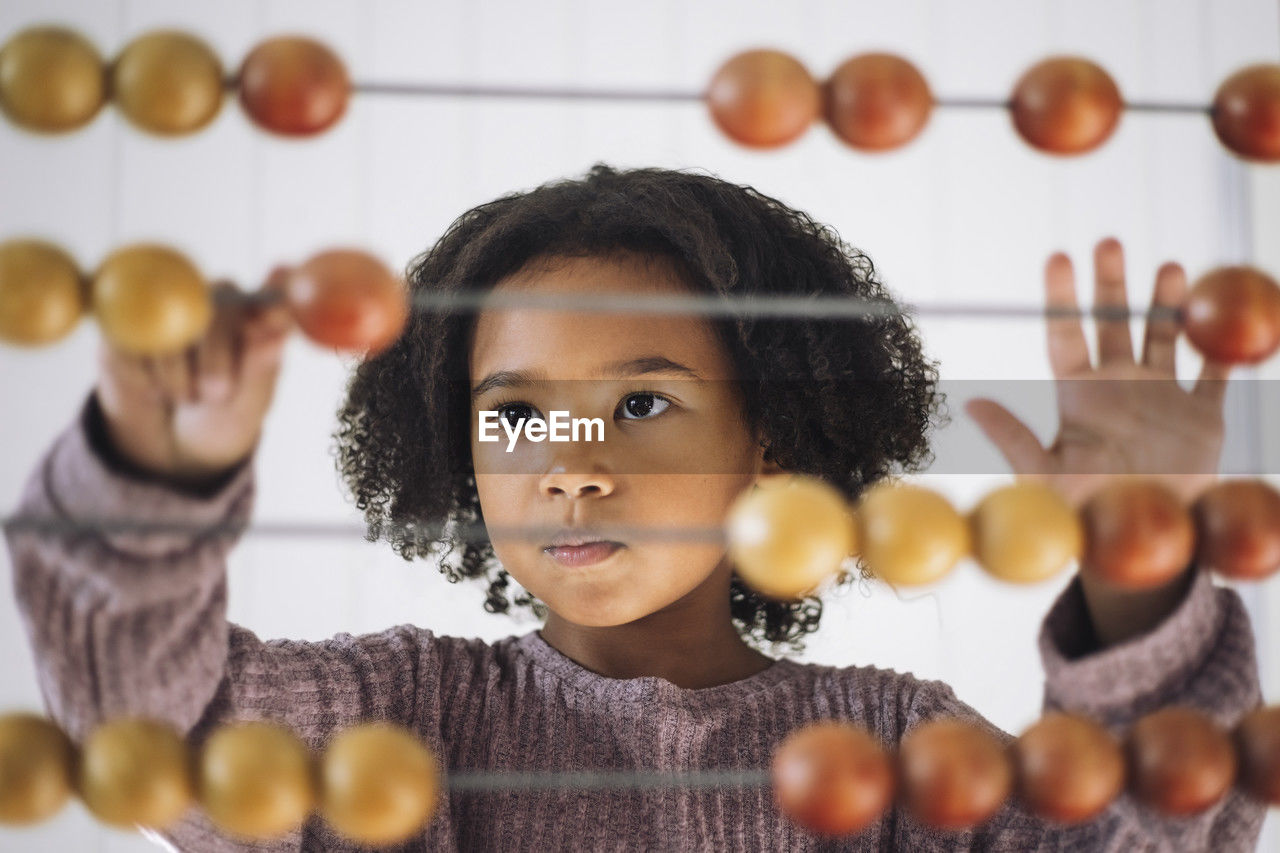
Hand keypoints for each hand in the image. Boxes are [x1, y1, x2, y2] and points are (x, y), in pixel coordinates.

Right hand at [96, 268, 293, 484]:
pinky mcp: (125, 324)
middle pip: (214, 306)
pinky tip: (153, 390)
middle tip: (215, 394)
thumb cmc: (219, 419)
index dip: (269, 305)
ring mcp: (167, 309)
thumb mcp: (245, 407)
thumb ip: (259, 369)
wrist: (167, 442)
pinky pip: (128, 343)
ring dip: (174, 375)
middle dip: (215, 357)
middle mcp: (214, 303)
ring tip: (183, 395)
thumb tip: (278, 333)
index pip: (267, 298)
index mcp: (255, 319)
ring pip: (166, 325)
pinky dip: (142, 378)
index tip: (267, 324)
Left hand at [965, 238, 1229, 509]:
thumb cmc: (1083, 511)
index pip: (1066, 335)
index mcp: (1080, 395)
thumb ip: (1013, 437)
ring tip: (1169, 268)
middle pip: (1113, 323)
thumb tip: (970, 403)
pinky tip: (1227, 321)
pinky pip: (1216, 374)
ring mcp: (1162, 396)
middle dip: (1111, 283)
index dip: (1062, 297)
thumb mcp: (1042, 474)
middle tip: (1107, 241)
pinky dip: (1224, 350)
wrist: (1139, 539)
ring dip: (1167, 303)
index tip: (1057, 257)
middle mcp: (1119, 386)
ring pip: (1164, 336)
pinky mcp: (1202, 416)